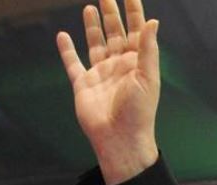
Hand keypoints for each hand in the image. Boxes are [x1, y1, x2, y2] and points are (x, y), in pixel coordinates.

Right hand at [56, 0, 160, 184]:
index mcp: (137, 63)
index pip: (136, 30)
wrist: (120, 140)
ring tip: (90, 8)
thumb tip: (153, 21)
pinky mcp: (83, 85)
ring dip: (93, 27)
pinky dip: (67, 50)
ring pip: (96, 43)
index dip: (133, 11)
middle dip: (111, 13)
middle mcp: (119, 66)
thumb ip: (148, 48)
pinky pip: (73, 63)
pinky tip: (63, 36)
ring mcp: (101, 74)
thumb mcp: (147, 78)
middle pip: (115, 32)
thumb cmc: (139, 112)